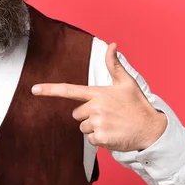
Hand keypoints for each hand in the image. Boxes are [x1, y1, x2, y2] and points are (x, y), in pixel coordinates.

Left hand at [32, 43, 166, 152]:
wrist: (150, 129)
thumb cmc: (137, 105)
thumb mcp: (127, 83)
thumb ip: (114, 65)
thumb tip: (112, 45)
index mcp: (98, 93)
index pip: (69, 90)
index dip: (49, 90)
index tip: (33, 89)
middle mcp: (95, 107)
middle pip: (77, 114)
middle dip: (88, 116)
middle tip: (108, 115)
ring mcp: (97, 122)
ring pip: (83, 128)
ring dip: (95, 128)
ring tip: (112, 124)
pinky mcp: (101, 137)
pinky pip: (90, 139)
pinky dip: (100, 139)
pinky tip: (113, 134)